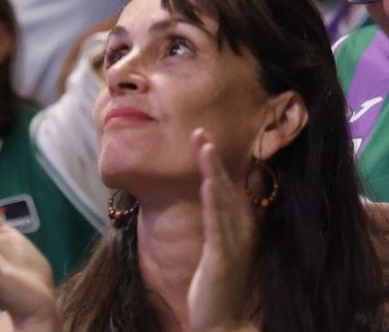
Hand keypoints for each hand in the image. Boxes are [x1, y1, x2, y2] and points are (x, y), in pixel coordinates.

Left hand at [186, 130, 259, 331]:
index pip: (228, 186)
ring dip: (213, 170)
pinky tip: (209, 183)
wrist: (222, 320)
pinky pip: (217, 224)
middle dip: (212, 157)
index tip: (203, 135)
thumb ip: (215, 221)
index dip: (217, 161)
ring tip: (203, 143)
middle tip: (199, 128)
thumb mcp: (216, 246)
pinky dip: (214, 201)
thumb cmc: (217, 284)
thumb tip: (206, 195)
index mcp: (239, 226)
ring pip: (223, 198)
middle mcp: (241, 229)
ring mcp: (234, 242)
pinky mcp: (223, 256)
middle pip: (227, 185)